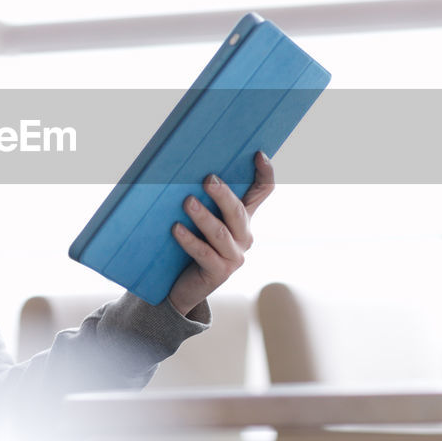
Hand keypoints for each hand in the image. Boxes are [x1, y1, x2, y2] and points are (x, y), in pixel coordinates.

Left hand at [167, 151, 275, 316]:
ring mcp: (234, 257)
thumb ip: (203, 198)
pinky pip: (204, 253)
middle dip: (223, 195)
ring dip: (203, 216)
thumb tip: (188, 166)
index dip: (265, 173)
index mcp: (244, 219)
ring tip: (187, 202)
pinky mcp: (219, 272)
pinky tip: (175, 228)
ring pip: (220, 233)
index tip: (258, 154)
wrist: (183, 286)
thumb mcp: (202, 219)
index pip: (263, 192)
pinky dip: (189, 240)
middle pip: (239, 211)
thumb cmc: (191, 243)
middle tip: (207, 180)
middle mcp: (244, 237)